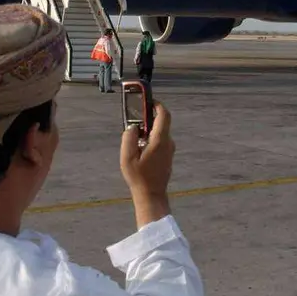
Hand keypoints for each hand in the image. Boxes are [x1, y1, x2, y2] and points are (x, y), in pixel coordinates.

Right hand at [120, 102, 174, 227]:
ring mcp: (169, 149)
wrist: (151, 195)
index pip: (164, 115)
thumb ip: (129, 138)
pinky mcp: (167, 155)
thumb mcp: (127, 157)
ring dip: (148, 129)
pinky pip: (160, 140)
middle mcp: (168, 142)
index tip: (147, 100)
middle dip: (149, 117)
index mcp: (160, 140)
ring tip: (134, 136)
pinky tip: (140, 147)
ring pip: (160, 132)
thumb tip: (132, 127)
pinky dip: (151, 138)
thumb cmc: (139, 177)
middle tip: (135, 117)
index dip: (157, 104)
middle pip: (162, 122)